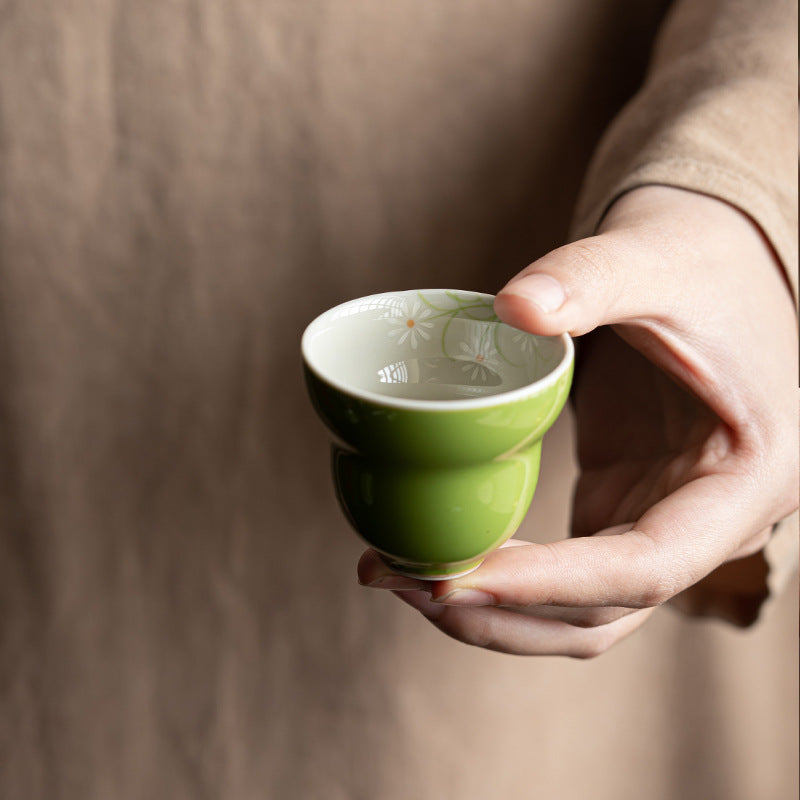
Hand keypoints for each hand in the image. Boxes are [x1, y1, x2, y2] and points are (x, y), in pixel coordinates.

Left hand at [357, 185, 797, 655]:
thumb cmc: (701, 261)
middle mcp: (709, 523)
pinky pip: (565, 574)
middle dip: (503, 613)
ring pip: (580, 612)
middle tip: (405, 584)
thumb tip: (508, 306)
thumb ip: (591, 276)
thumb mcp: (658, 257)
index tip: (458, 576)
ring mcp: (661, 520)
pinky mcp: (621, 506)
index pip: (650, 566)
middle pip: (604, 612)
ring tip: (406, 583)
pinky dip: (506, 580)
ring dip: (496, 613)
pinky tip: (446, 558)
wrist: (713, 268)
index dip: (552, 583)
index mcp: (747, 479)